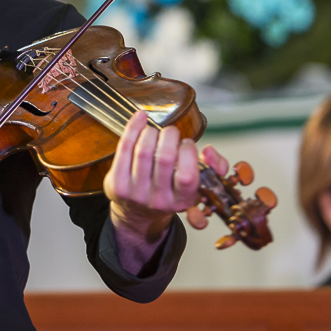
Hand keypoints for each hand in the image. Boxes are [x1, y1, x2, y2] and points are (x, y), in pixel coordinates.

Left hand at [104, 111, 227, 273]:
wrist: (137, 214)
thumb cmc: (168, 193)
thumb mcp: (195, 188)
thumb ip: (213, 167)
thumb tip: (209, 151)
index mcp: (181, 201)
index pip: (187, 174)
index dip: (188, 151)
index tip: (186, 143)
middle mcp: (158, 199)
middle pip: (165, 157)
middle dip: (170, 135)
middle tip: (171, 132)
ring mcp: (135, 192)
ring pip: (144, 150)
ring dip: (152, 132)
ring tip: (156, 131)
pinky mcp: (117, 182)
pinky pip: (124, 147)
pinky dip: (133, 127)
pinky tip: (140, 118)